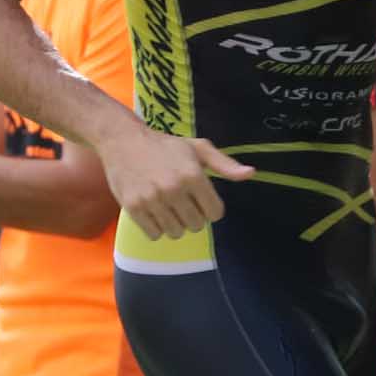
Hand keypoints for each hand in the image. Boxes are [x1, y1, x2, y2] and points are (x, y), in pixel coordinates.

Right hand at [99, 126, 253, 241]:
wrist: (123, 140)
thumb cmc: (165, 145)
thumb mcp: (198, 148)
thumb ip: (225, 164)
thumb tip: (251, 174)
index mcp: (193, 174)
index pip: (215, 213)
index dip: (211, 209)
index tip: (201, 200)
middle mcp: (174, 188)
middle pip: (196, 225)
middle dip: (193, 217)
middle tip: (182, 202)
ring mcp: (152, 199)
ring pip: (176, 232)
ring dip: (175, 224)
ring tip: (168, 206)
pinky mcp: (134, 207)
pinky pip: (155, 235)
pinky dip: (157, 228)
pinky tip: (154, 211)